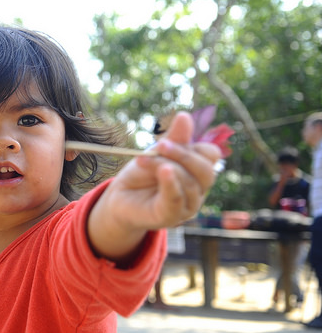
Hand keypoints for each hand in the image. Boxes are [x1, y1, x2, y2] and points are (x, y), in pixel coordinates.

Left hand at [88, 111, 220, 259]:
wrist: (120, 198)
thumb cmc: (143, 174)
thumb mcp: (157, 153)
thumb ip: (173, 138)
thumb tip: (185, 115)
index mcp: (197, 172)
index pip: (211, 156)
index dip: (193, 145)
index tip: (167, 139)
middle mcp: (198, 190)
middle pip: (206, 171)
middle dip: (183, 155)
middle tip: (160, 145)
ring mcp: (187, 206)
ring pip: (188, 183)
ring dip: (164, 165)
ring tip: (142, 159)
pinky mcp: (171, 216)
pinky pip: (176, 200)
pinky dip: (171, 184)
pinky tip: (164, 171)